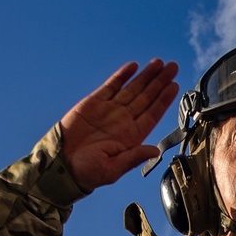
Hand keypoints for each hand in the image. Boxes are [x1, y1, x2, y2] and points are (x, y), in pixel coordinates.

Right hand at [59, 59, 178, 192]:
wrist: (61, 164)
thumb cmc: (86, 172)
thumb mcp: (112, 170)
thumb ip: (133, 158)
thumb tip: (154, 151)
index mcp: (130, 138)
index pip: (152, 115)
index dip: (164, 100)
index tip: (174, 86)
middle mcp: (123, 122)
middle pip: (146, 98)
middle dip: (160, 82)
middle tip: (173, 67)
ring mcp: (110, 110)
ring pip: (133, 89)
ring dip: (146, 76)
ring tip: (159, 63)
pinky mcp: (95, 103)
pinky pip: (112, 85)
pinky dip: (123, 75)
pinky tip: (133, 67)